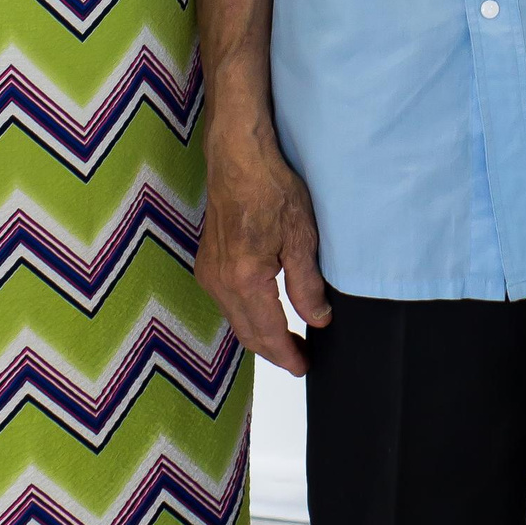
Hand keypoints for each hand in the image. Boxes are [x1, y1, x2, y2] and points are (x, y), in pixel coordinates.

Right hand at [196, 131, 329, 375]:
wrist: (237, 157)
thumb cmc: (270, 187)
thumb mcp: (301, 236)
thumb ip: (307, 284)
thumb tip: (318, 318)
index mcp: (246, 280)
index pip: (269, 334)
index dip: (288, 356)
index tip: (304, 367)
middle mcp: (221, 283)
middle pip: (248, 334)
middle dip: (274, 352)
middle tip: (300, 359)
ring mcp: (210, 273)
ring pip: (236, 320)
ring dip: (260, 335)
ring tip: (287, 340)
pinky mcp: (207, 262)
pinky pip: (226, 303)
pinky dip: (246, 316)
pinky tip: (264, 312)